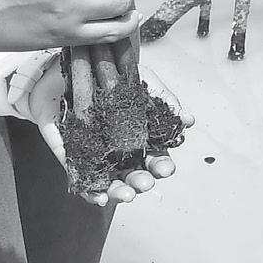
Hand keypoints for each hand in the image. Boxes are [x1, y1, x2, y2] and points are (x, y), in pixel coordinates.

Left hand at [29, 71, 189, 205]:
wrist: (75, 64)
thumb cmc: (111, 75)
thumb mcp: (142, 82)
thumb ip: (164, 99)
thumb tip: (188, 119)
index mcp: (141, 138)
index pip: (155, 158)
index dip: (162, 165)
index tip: (165, 168)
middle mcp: (121, 152)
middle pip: (136, 175)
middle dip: (143, 182)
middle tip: (145, 182)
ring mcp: (97, 156)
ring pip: (112, 183)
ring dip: (121, 192)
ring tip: (127, 194)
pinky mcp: (73, 157)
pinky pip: (83, 180)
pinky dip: (91, 192)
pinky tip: (99, 198)